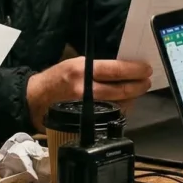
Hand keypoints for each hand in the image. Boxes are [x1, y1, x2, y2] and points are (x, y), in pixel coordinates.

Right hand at [26, 58, 153, 127]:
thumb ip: (98, 67)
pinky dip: (121, 108)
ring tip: (136, 90)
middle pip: (121, 89)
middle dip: (138, 85)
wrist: (36, 99)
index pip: (115, 70)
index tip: (146, 69)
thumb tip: (124, 68)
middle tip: (146, 81)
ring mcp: (87, 106)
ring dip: (132, 97)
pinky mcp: (87, 119)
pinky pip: (111, 115)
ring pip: (119, 104)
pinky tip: (124, 102)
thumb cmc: (57, 78)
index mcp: (83, 70)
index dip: (134, 70)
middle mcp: (85, 89)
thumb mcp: (76, 64)